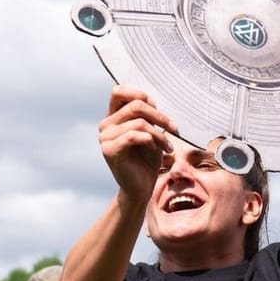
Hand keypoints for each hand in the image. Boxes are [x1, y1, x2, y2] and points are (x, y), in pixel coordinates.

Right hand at [98, 87, 175, 208]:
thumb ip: (147, 115)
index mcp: (113, 117)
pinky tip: (157, 150)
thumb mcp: (150, 132)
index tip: (156, 106)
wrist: (141, 188)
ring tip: (168, 147)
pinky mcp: (110, 151)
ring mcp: (105, 138)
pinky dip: (151, 141)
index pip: (118, 92)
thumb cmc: (147, 160)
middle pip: (135, 105)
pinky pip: (133, 136)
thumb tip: (150, 100)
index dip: (139, 94)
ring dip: (159, 134)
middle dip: (159, 116)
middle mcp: (106, 125)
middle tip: (174, 128)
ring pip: (138, 122)